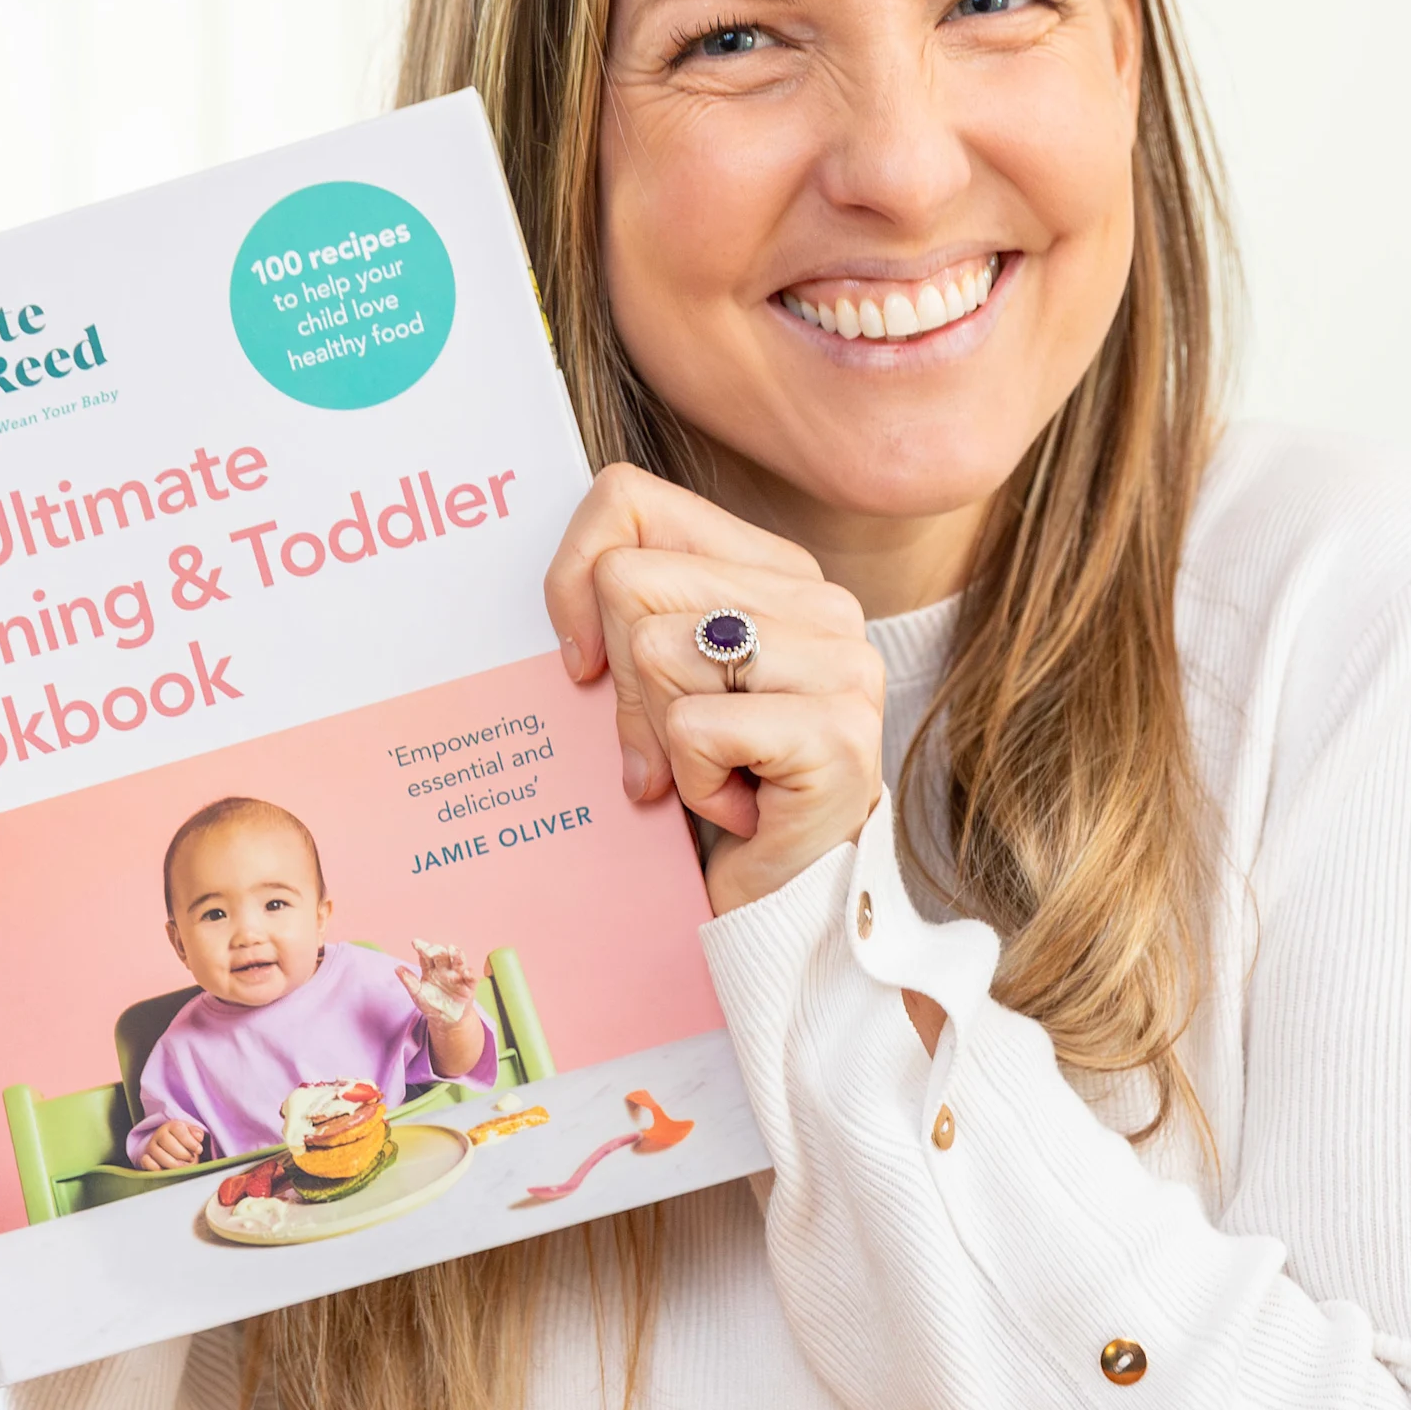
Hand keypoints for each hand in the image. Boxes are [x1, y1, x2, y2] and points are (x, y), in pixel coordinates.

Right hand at [135, 1116, 208, 1169]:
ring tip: (183, 1167)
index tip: (199, 1150)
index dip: (190, 1141)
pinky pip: (147, 1163)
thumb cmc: (184, 1143)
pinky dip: (158, 1169)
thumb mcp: (192, 1135)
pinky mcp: (145, 1159)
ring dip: (173, 1164)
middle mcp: (159, 1135)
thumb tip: (198, 1137)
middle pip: (168, 1142)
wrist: (169, 1149)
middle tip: (191, 1159)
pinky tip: (168, 1171)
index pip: (178, 1129)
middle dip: (183, 1154)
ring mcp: (150, 1147)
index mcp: (171, 1126)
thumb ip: (197, 1134)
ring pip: (159, 1154)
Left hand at [397, 939, 482, 1029]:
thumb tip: (397, 968)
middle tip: (432, 949)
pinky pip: (471, 978)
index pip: (426, 955)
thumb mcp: (417, 994)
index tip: (415, 943)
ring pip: (458, 962)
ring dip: (457, 955)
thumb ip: (409, 981)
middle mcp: (444, 969)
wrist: (445, 1021)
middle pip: (443, 955)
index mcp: (430, 969)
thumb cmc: (431, 1005)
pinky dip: (470, 973)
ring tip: (453, 949)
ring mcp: (457, 977)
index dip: (422, 948)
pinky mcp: (468, 987)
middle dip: (438, 950)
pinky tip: (466, 972)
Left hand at [542, 464, 886, 914]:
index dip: (572, 578)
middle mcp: (824, 602)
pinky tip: (742, 805)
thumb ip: (628, 617)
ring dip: (661, 740)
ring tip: (715, 773)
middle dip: (622, 685)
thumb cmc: (718, 791)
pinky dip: (693, 783)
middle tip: (672, 746)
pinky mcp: (837, 733)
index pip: (629, 501)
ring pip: (656, 651)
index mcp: (780, 571)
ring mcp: (842, 664)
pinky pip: (694, 727)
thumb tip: (568, 606)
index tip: (581, 662)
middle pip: (628, 583)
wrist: (787, 907)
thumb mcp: (659, 685)